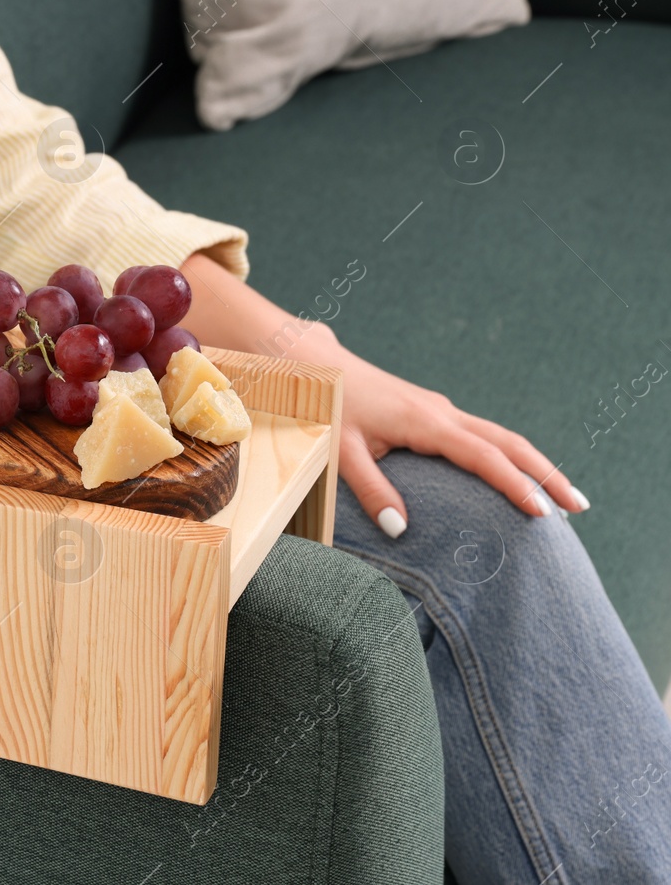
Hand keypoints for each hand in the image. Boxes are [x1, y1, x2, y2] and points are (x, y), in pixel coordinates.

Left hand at [297, 330, 586, 535]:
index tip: (543, 514)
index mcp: (426, 422)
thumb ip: (370, 489)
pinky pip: (482, 435)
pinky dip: (508, 456)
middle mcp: (442, 413)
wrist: (314, 365)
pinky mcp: (432, 412)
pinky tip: (514, 477)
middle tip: (579, 507)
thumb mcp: (341, 451)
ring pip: (499, 436)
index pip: (484, 457)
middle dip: (546, 473)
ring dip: (533, 464)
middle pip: (509, 443)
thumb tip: (400, 529)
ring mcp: (440, 410)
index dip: (515, 485)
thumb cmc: (326, 406)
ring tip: (561, 498)